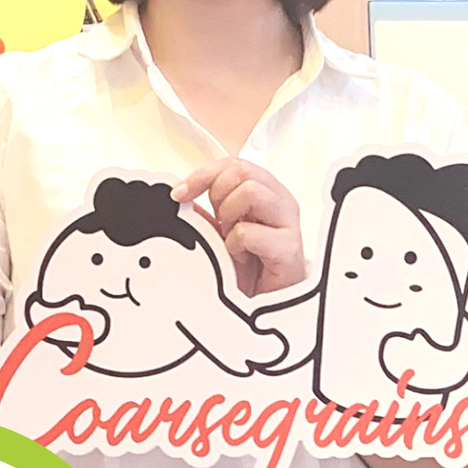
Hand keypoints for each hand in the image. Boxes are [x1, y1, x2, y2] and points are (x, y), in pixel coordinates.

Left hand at [173, 158, 305, 296]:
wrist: (266, 303)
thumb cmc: (250, 268)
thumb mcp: (220, 232)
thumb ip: (206, 212)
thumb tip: (180, 194)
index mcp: (266, 192)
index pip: (234, 164)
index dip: (203, 174)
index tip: (180, 194)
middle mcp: (279, 202)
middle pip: (242, 171)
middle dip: (217, 195)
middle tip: (219, 222)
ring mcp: (287, 223)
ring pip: (251, 191)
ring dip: (229, 215)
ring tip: (231, 237)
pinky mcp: (288, 247)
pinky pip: (249, 232)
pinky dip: (235, 244)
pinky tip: (241, 256)